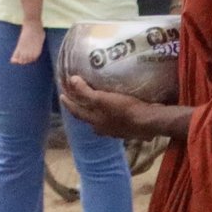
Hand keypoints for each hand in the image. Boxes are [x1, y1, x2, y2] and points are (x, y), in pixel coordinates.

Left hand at [60, 75, 181, 141]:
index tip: (61, 95)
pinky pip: (115, 120)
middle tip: (78, 98)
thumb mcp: (103, 99)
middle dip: (82, 109)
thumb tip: (71, 81)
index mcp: (95, 122)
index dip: (68, 103)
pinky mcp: (128, 128)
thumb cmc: (125, 110)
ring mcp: (117, 130)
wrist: (150, 121)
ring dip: (97, 112)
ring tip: (98, 103)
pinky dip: (111, 113)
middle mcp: (104, 129)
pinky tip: (117, 109)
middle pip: (89, 118)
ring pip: (102, 121)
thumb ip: (86, 92)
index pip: (77, 112)